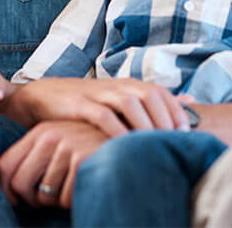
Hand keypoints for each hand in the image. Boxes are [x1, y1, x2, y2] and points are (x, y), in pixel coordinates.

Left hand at [0, 120, 108, 208]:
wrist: (132, 142)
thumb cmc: (93, 149)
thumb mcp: (63, 144)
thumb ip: (38, 159)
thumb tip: (11, 190)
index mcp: (40, 132)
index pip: (5, 165)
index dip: (5, 189)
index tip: (14, 201)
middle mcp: (50, 137)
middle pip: (19, 183)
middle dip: (31, 200)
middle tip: (46, 201)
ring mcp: (67, 147)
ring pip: (44, 196)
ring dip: (58, 200)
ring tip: (73, 186)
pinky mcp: (83, 161)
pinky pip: (65, 198)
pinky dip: (73, 201)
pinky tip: (85, 187)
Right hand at [15, 77, 190, 135]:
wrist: (41, 97)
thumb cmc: (85, 103)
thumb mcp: (119, 99)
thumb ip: (153, 101)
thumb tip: (190, 100)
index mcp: (127, 85)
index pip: (161, 92)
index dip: (177, 112)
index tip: (186, 135)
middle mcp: (115, 86)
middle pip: (150, 94)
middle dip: (165, 119)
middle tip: (172, 143)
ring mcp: (97, 93)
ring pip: (129, 102)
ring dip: (145, 124)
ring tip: (153, 146)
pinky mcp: (79, 105)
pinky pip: (103, 116)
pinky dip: (117, 130)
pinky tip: (124, 146)